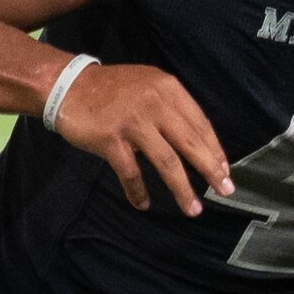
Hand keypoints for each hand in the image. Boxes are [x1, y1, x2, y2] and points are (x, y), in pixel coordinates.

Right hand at [48, 61, 232, 217]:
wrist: (68, 85)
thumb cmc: (112, 90)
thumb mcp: (148, 85)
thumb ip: (171, 107)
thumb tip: (195, 143)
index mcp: (168, 89)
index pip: (200, 123)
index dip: (214, 150)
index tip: (224, 171)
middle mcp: (154, 103)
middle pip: (189, 143)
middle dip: (210, 170)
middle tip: (224, 190)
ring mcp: (133, 122)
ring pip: (166, 161)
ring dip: (182, 189)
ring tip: (193, 208)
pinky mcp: (111, 139)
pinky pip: (131, 172)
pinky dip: (138, 191)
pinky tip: (143, 204)